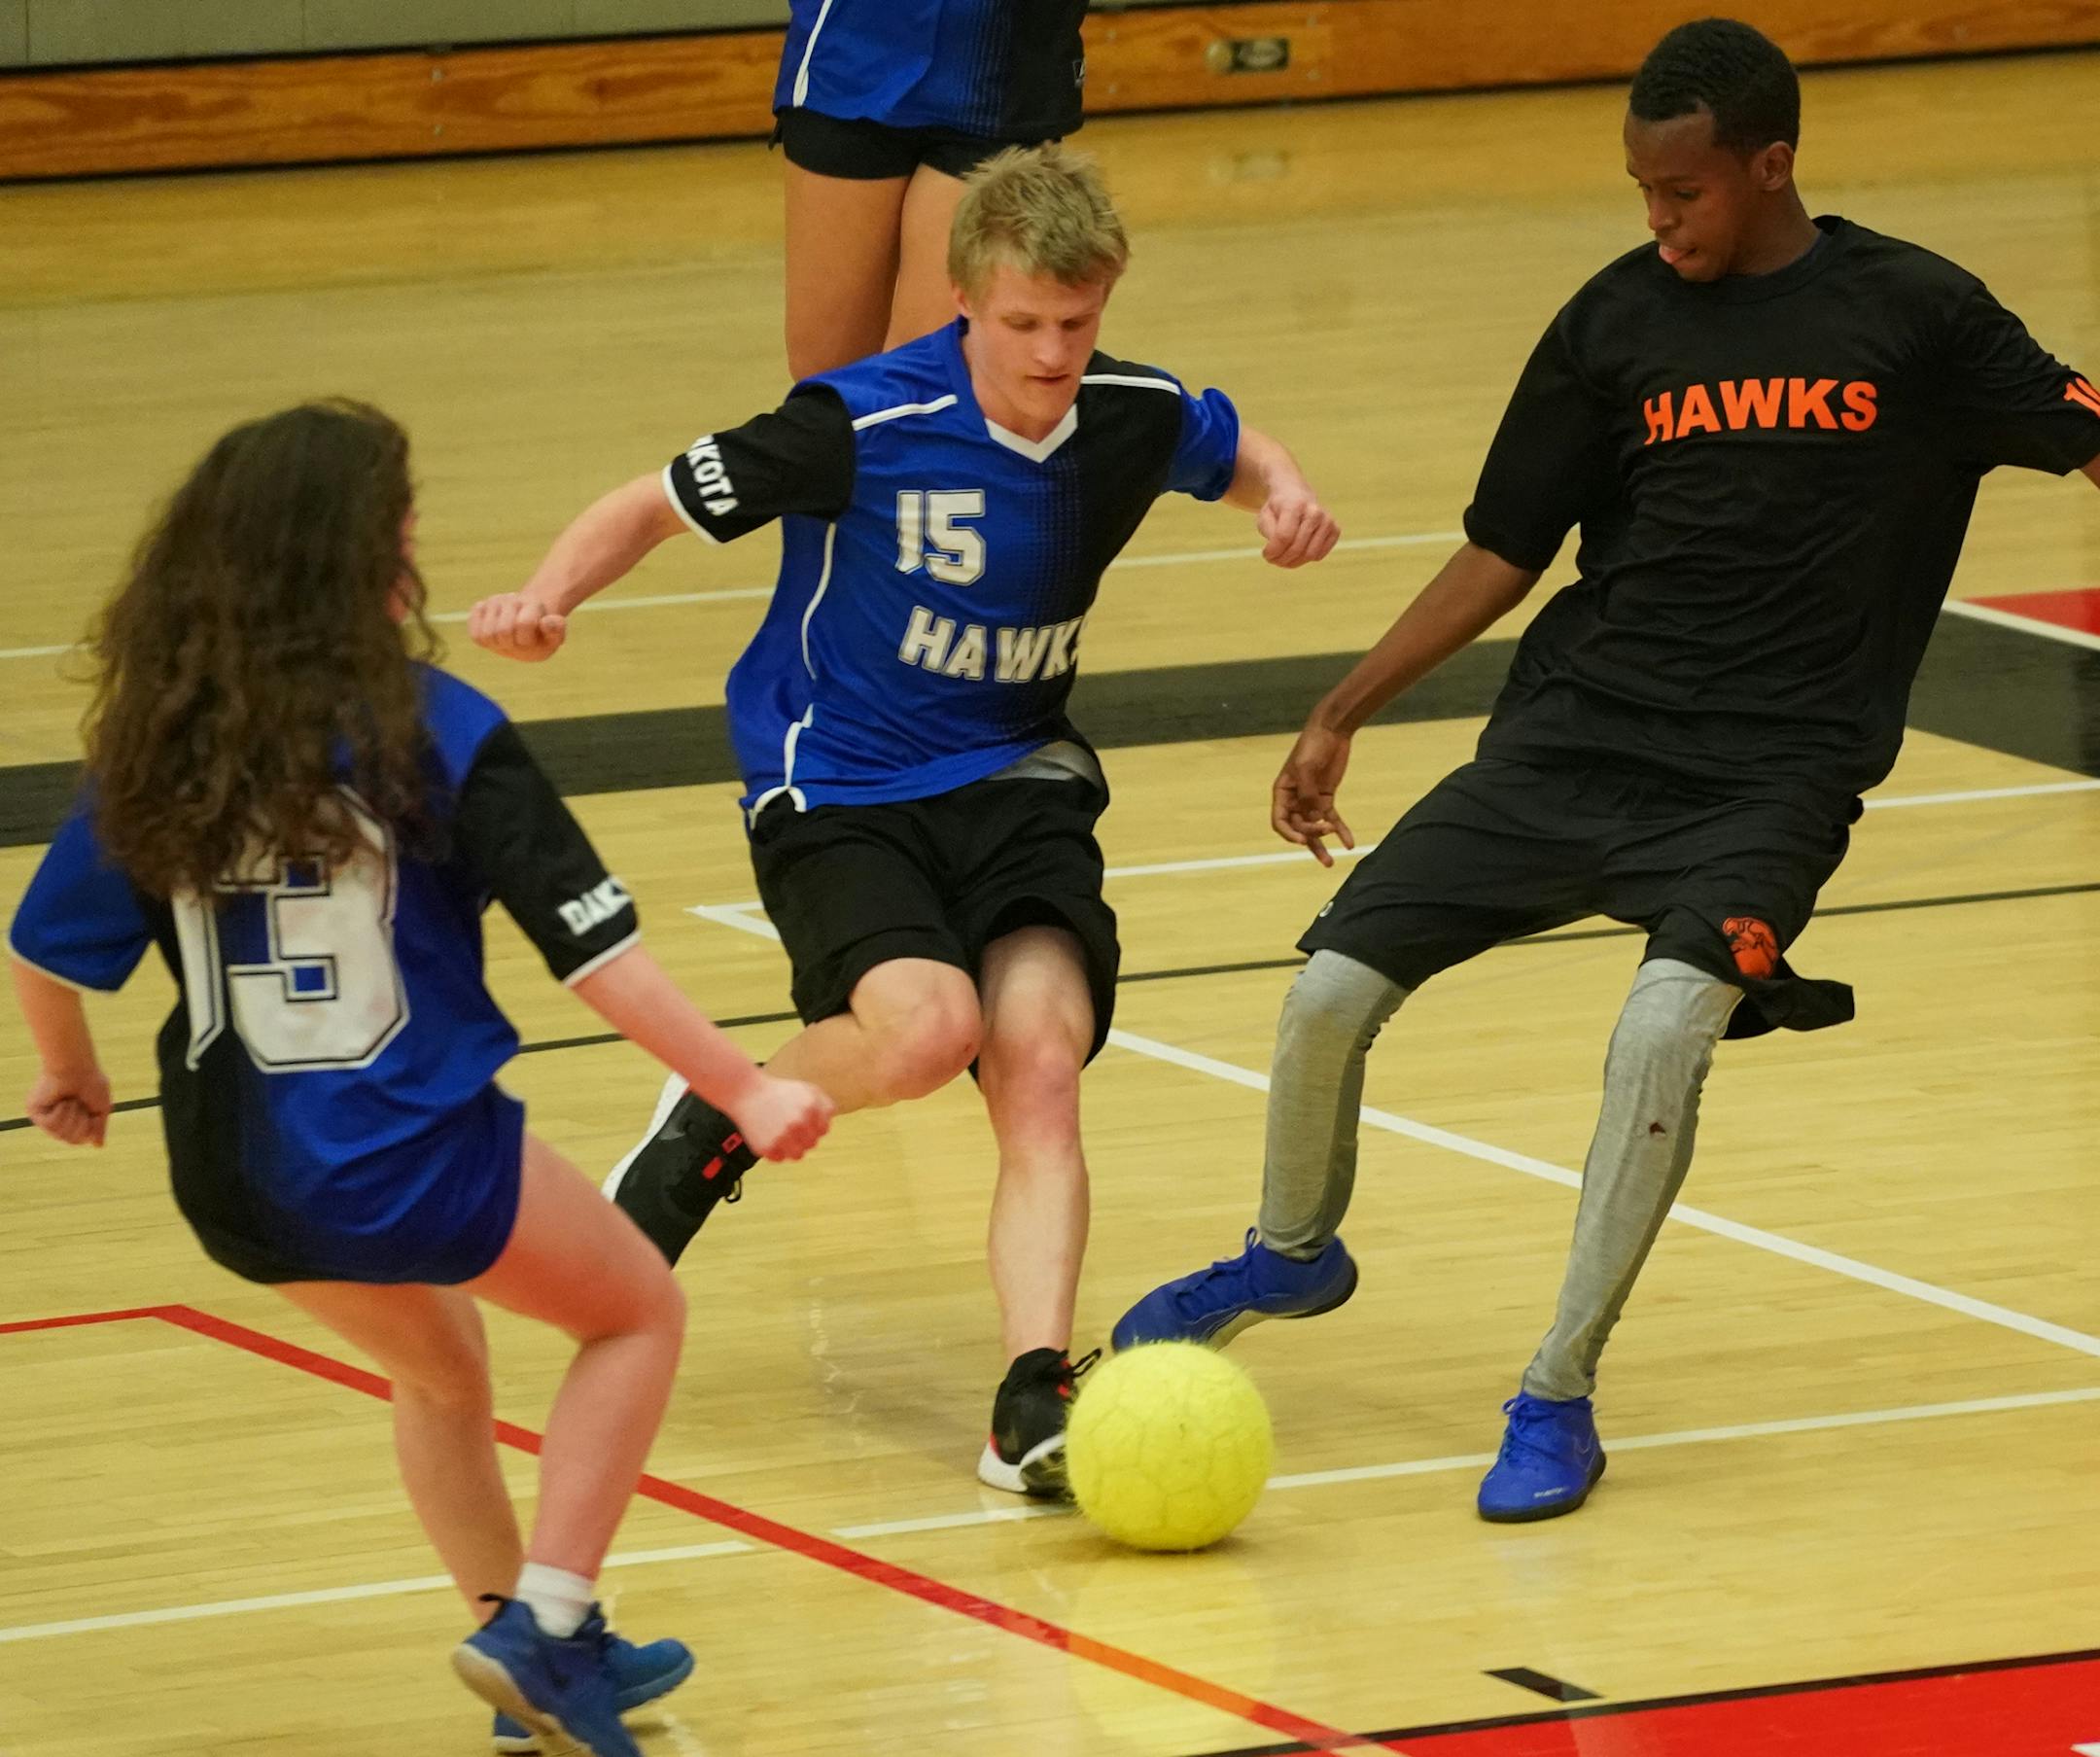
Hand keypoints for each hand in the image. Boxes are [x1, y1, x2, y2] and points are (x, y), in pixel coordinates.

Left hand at [26, 1066, 111, 1146]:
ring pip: (60, 1135)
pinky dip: (61, 1113)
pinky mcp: (35, 1111)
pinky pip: (50, 1125)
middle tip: (80, 1104)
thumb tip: (98, 1146)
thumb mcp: (101, 1108)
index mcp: (72, 1118)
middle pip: (71, 1140)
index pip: (80, 1139)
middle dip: (81, 1123)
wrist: (76, 1066)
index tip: (90, 1110)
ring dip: (71, 1117)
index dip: (89, 1128)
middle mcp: (57, 1119)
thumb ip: (99, 1127)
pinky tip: (60, 1101)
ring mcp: (45, 1116)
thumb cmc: (91, 1081)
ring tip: (70, 1101)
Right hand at [468, 592, 567, 661]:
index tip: (530, 639)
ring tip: (508, 637)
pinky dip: (485, 640)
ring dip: (498, 643)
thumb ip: (556, 631)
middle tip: (517, 640)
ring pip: (487, 634)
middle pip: (502, 631)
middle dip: (511, 643)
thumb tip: (548, 621)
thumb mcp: (554, 639)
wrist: (526, 628)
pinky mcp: (479, 608)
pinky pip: (474, 633)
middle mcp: (512, 599)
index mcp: (533, 604)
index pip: (524, 623)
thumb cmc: (539, 638)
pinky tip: (495, 635)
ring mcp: (493, 601)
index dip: (526, 639)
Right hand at [728, 1075, 833, 1162]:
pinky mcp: (767, 1148)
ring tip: (780, 1133)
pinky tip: (768, 1136)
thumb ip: (825, 1106)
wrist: (746, 1093)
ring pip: (797, 1155)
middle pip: (811, 1144)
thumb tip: (829, 1126)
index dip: (813, 1126)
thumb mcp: (807, 1090)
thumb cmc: (779, 1092)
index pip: (823, 1130)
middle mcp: (798, 1124)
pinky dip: (775, 1151)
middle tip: (788, 1125)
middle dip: (803, 1136)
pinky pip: (779, 1159)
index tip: (802, 1119)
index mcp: (811, 1108)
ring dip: (791, 1147)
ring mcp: (782, 1137)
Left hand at [1256, 485, 1339, 568]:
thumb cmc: (1278, 510)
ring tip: (1283, 558)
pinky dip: (1306, 559)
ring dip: (1293, 562)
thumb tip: (1279, 548)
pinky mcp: (1335, 530)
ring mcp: (1327, 520)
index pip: (1284, 537)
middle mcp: (1315, 511)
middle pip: (1296, 548)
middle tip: (1273, 560)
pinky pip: (1319, 555)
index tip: (1265, 554)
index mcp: (1295, 505)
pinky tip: (1297, 551)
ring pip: (1309, 555)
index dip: (1273, 551)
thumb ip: (1270, 533)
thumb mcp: (1265, 517)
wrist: (1296, 495)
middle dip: (1281, 559)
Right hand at [1272, 722, 1355, 866]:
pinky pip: (1332, 819)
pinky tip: (1349, 844)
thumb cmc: (1313, 745)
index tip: (1302, 840)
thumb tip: (1313, 813)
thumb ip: (1308, 792)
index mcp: (1282, 792)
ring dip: (1322, 844)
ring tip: (1331, 862)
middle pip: (1299, 827)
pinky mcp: (1327, 798)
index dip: (1289, 834)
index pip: (1280, 821)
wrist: (1332, 731)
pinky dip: (1341, 831)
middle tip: (1326, 831)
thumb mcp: (1306, 767)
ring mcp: (1311, 800)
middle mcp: (1294, 799)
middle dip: (1311, 833)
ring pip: (1314, 828)